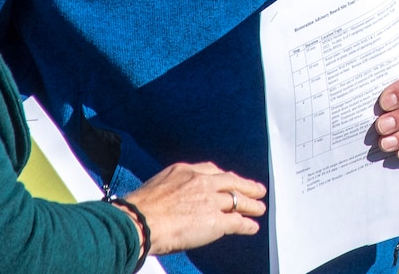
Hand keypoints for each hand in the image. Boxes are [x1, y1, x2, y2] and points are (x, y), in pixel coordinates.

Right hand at [123, 161, 266, 255]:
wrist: (140, 222)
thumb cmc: (138, 210)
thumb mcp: (156, 186)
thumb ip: (172, 188)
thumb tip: (174, 200)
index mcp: (185, 171)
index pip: (211, 170)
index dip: (224, 177)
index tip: (230, 180)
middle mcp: (201, 182)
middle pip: (231, 181)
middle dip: (246, 186)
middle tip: (257, 190)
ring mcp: (210, 201)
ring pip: (238, 200)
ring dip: (251, 205)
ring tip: (260, 208)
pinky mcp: (216, 220)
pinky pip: (237, 221)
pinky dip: (247, 225)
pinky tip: (252, 227)